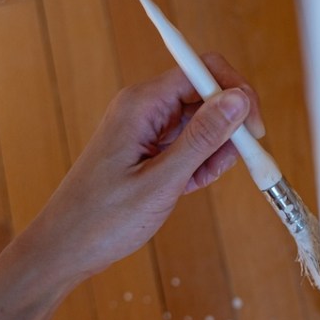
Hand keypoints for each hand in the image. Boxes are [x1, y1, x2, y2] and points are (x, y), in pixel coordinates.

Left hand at [21, 53, 264, 284]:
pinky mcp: (150, 149)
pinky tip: (190, 186)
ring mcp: (147, 128)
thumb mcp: (161, 181)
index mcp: (141, 104)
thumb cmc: (102, 219)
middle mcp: (144, 108)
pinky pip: (189, 143)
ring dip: (215, 149)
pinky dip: (201, 163)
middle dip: (229, 125)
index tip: (254, 128)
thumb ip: (202, 138)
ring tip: (200, 181)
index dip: (235, 92)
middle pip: (205, 94)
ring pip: (202, 122)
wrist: (64, 248)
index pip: (201, 70)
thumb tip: (238, 99)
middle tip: (239, 160)